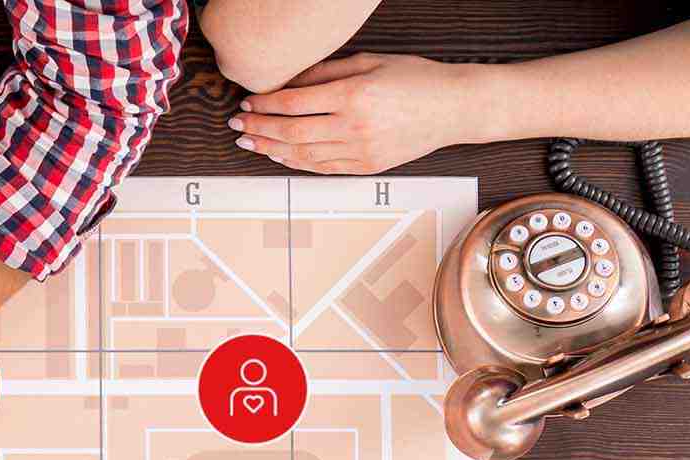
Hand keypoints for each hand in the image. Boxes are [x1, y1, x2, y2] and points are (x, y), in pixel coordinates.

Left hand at [230, 54, 485, 174]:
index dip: (264, 105)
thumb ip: (326, 71)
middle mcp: (354, 127)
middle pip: (291, 133)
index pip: (294, 103)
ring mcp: (360, 151)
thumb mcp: (370, 61)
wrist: (454, 108)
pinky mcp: (366, 167)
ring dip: (270, 149)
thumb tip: (287, 81)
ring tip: (248, 142)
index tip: (247, 103)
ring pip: (302, 155)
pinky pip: (321, 169)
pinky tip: (278, 155)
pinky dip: (295, 163)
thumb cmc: (414, 78)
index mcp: (353, 95)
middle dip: (257, 129)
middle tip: (236, 125)